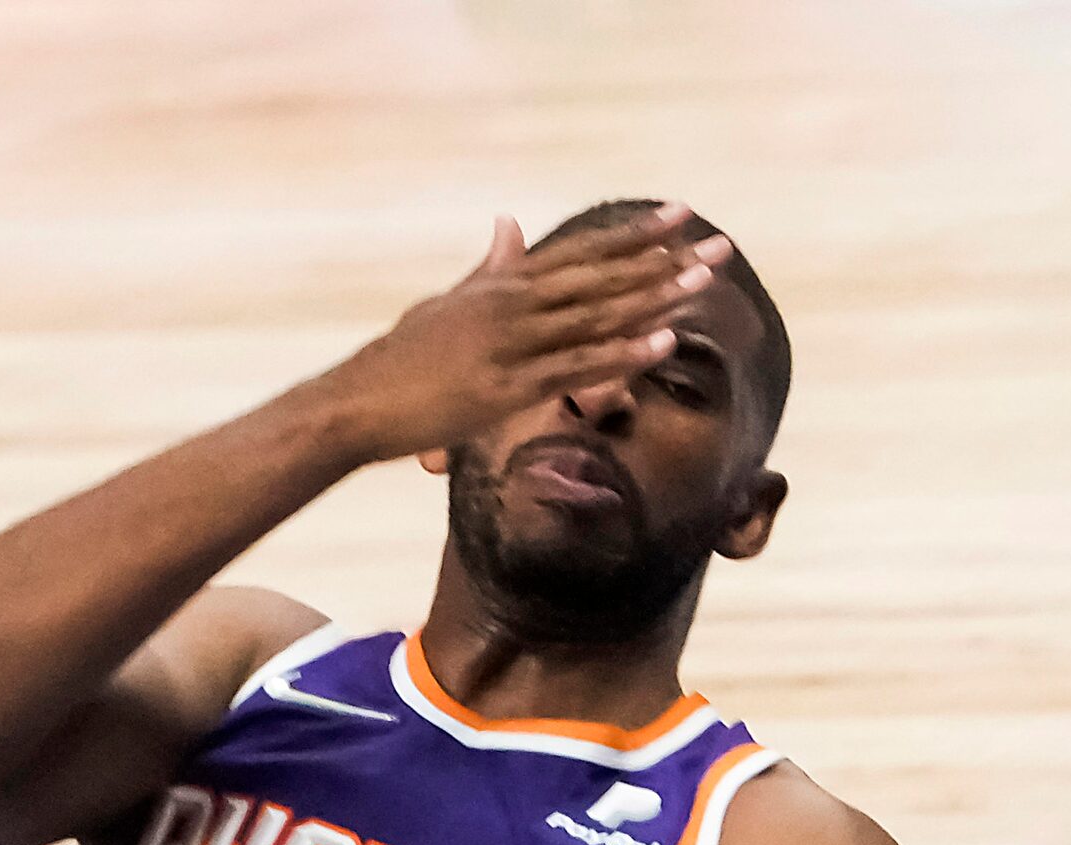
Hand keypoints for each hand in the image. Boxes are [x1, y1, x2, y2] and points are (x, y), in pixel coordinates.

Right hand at [326, 203, 728, 462]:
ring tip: (703, 284)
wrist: (353, 403)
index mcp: (500, 288)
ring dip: (653, 300)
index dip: (632, 235)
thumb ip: (488, 267)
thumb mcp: (446, 304)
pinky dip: (621, 354)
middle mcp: (510, 307)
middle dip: (663, 262)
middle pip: (600, 278)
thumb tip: (510, 222)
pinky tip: (661, 343)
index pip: (579, 253)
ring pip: (595, 317)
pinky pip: (574, 368)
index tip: (679, 215)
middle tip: (717, 247)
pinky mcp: (504, 389)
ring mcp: (509, 346)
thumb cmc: (397, 361)